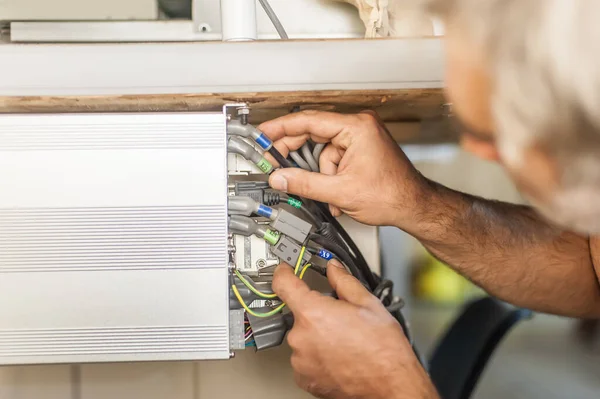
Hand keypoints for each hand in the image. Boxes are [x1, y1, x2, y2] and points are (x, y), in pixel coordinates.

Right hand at [259, 110, 430, 229]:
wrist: (415, 206)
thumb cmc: (393, 195)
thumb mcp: (341, 192)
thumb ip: (305, 183)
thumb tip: (280, 177)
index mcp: (356, 127)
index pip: (309, 121)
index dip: (281, 127)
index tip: (263, 132)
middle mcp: (359, 126)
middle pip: (314, 134)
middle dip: (297, 155)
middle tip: (275, 164)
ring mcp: (361, 137)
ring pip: (323, 152)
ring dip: (320, 175)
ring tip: (328, 194)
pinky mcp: (361, 149)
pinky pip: (334, 159)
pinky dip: (330, 177)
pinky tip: (336, 194)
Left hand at [273, 260, 438, 398]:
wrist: (391, 385)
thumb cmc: (383, 350)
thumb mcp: (367, 303)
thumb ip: (343, 281)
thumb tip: (334, 269)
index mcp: (313, 313)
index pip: (284, 284)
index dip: (284, 272)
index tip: (286, 269)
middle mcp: (300, 338)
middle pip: (299, 314)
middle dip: (317, 312)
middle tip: (341, 318)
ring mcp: (300, 361)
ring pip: (303, 337)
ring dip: (318, 335)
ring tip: (344, 341)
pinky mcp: (304, 379)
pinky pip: (305, 358)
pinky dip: (318, 355)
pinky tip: (339, 355)